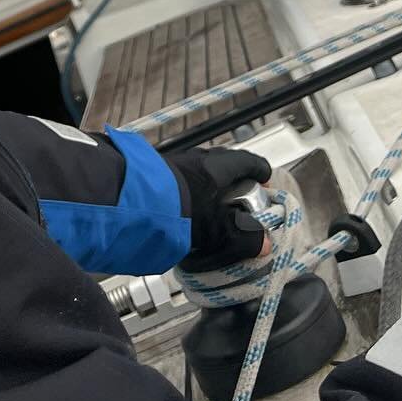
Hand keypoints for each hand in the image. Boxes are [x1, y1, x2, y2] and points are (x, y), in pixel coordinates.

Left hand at [170, 147, 271, 268]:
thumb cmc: (182, 210)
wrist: (137, 202)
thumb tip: (263, 243)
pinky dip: (194, 188)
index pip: (249, 161)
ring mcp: (180, 161)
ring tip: (215, 205)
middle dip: (237, 179)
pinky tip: (190, 206)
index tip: (265, 182)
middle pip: (227, 163)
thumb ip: (244, 237)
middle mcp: (201, 158)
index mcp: (220, 166)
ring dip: (213, 184)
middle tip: (242, 198)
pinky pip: (186, 176)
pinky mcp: (162, 171)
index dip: (260, 172)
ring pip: (204, 169)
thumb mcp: (218, 229)